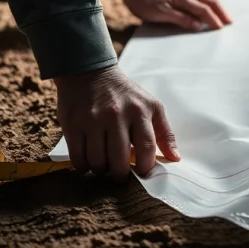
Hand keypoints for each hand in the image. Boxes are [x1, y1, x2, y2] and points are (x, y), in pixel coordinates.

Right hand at [54, 65, 180, 180]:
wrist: (90, 72)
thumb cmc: (125, 94)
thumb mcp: (151, 106)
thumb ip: (165, 133)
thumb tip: (175, 158)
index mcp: (139, 111)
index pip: (146, 147)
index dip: (145, 167)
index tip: (142, 172)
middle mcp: (115, 115)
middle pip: (119, 160)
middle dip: (121, 175)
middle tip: (120, 174)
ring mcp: (92, 120)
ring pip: (98, 161)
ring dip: (102, 171)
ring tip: (105, 167)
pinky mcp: (72, 124)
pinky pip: (78, 156)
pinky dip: (84, 166)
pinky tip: (89, 163)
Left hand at [119, 0, 230, 31]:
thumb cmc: (147, 4)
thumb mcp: (162, 14)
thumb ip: (181, 19)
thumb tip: (198, 25)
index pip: (204, 10)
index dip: (214, 19)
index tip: (221, 28)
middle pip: (211, 1)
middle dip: (222, 12)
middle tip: (229, 22)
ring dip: (218, 8)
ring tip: (224, 18)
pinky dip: (210, 5)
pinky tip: (211, 11)